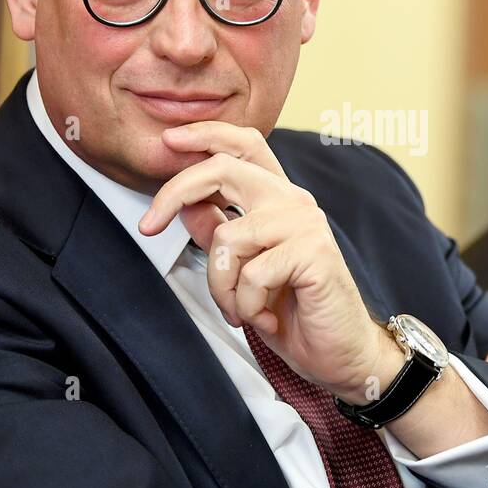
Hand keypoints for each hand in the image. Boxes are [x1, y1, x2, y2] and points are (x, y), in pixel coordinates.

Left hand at [139, 122, 400, 402]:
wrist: (339, 353)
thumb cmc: (294, 312)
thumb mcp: (241, 270)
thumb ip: (217, 232)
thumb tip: (184, 205)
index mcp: (278, 199)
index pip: (243, 145)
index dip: (204, 134)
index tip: (167, 140)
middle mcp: (294, 202)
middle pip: (224, 168)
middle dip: (175, 192)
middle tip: (148, 226)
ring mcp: (305, 224)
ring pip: (228, 237)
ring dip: (221, 286)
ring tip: (240, 310)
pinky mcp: (313, 252)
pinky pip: (251, 274)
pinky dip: (246, 305)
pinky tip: (265, 317)